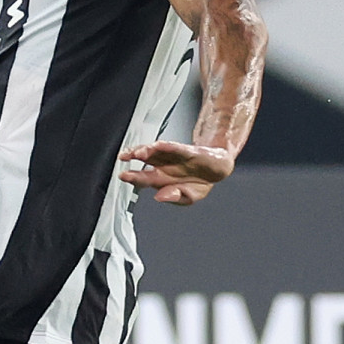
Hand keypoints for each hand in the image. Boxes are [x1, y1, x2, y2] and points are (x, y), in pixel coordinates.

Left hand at [119, 140, 234, 205]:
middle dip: (134, 158)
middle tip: (124, 158)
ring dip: (148, 150)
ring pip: (158, 151)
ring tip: (139, 152)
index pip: (143, 177)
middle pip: (146, 160)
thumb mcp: (190, 196)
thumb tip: (160, 197)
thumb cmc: (201, 180)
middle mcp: (165, 165)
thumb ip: (176, 197)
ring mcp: (175, 156)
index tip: (123, 175)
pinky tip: (159, 146)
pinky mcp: (188, 150)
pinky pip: (176, 148)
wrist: (219, 166)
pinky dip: (167, 147)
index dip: (133, 176)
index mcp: (162, 179)